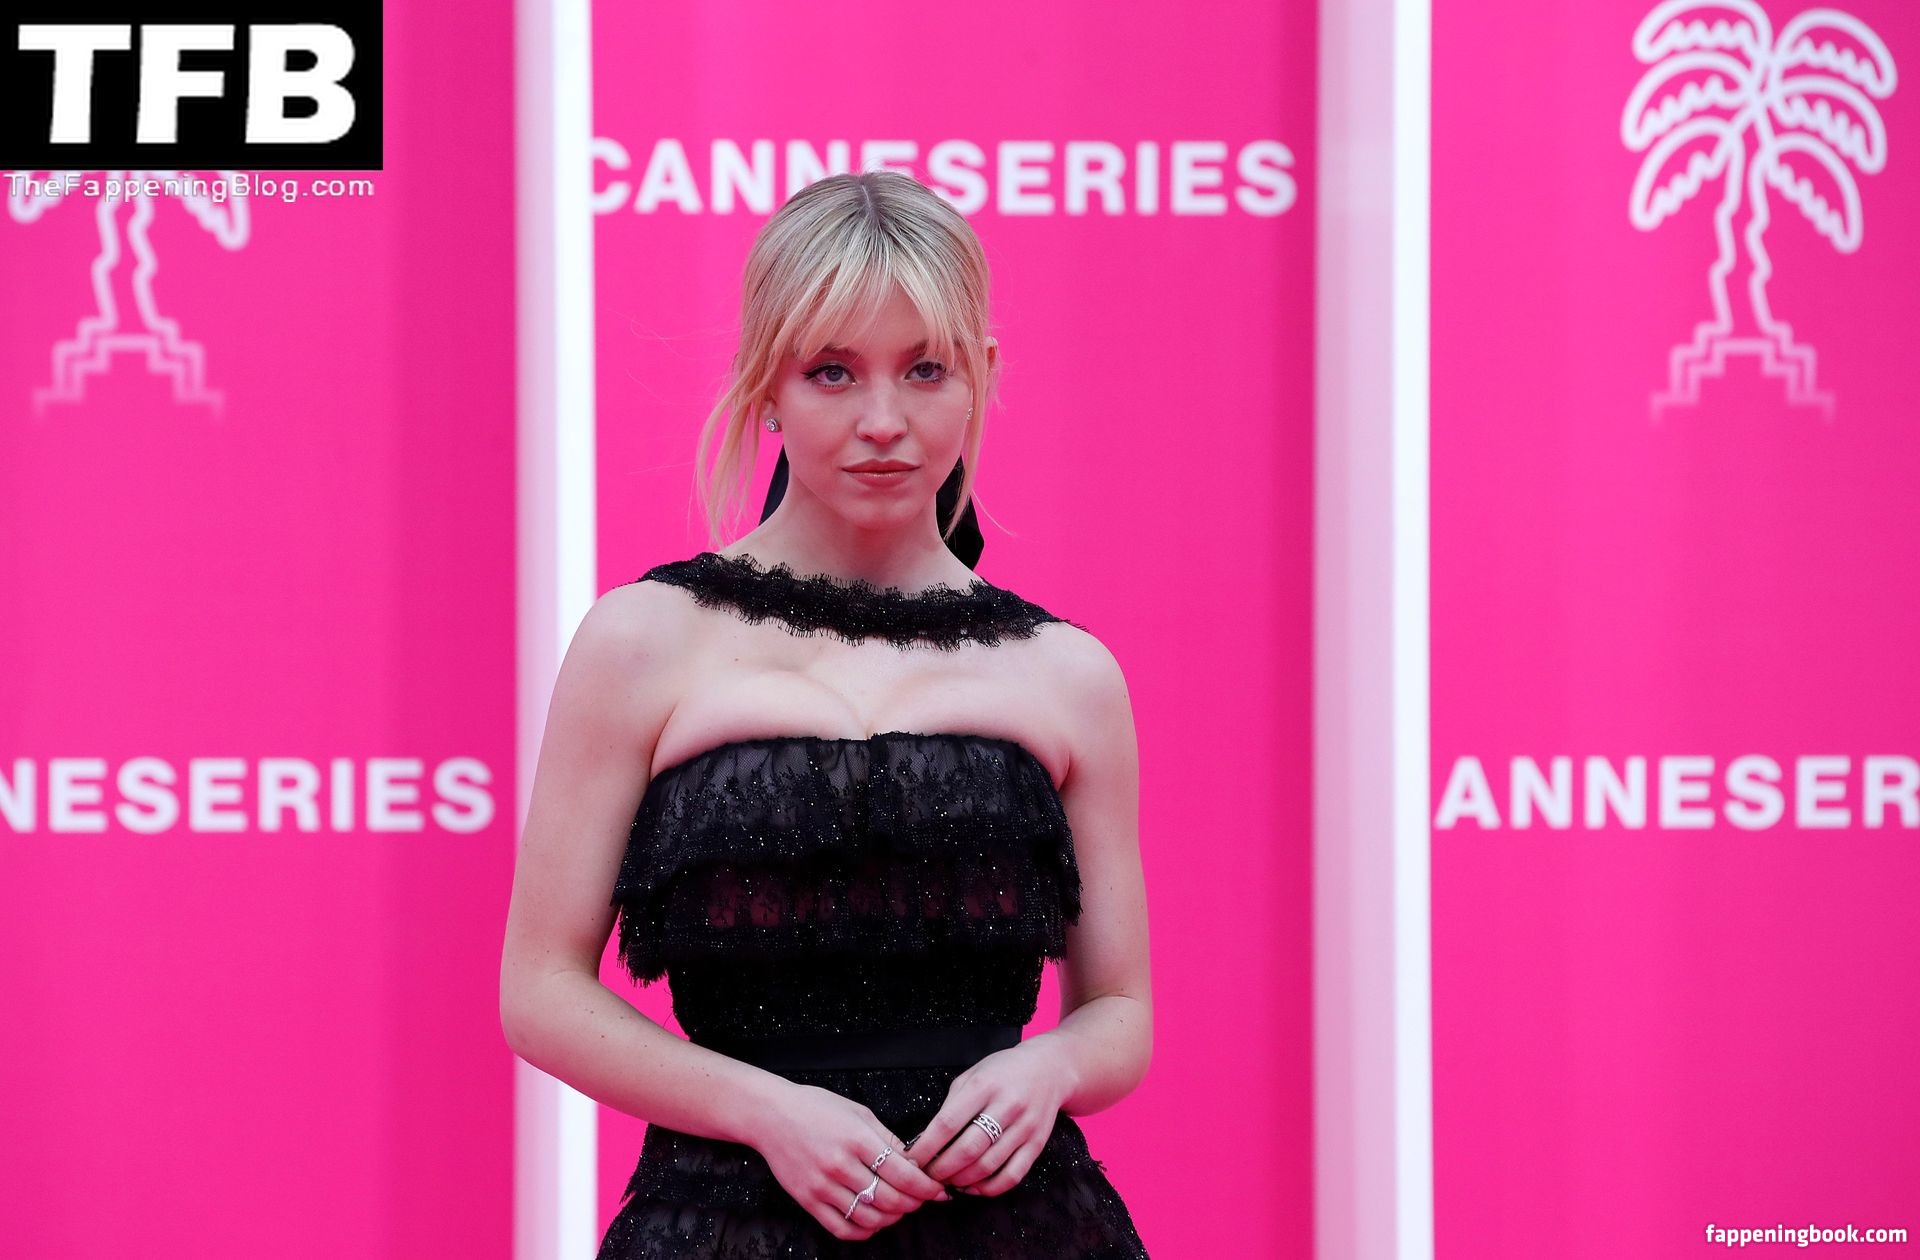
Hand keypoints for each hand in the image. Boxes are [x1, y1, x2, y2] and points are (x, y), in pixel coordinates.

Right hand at [755, 1080, 951, 1240]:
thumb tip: (915, 1162)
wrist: (771, 1116)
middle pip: (890, 1199)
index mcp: (857, 1138)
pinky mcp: (808, 1201)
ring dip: (892, 1218)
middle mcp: (840, 1165)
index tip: (938, 1190)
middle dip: (914, 1204)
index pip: (903, 1174)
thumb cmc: (816, 1108)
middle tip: (922, 1200)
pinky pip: (842, 1228)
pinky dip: (865, 1231)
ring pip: (869, 1217)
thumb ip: (887, 1139)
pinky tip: (874, 1221)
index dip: (926, 1187)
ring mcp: (822, 1186)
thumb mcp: (858, 1112)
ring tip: (900, 1209)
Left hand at [911, 1033, 1076, 1197]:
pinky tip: (973, 1187)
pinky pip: (1012, 1175)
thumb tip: (926, 1140)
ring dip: (961, 1180)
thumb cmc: (1002, 1072)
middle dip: (941, 1169)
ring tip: (947, 1182)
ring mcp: (1025, 1127)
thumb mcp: (972, 1076)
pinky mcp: (1037, 1144)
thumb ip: (950, 1105)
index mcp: (984, 1086)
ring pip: (988, 1166)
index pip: (948, 1123)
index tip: (911, 1159)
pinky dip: (989, 1188)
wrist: (1049, 1069)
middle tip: (927, 1176)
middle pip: (968, 1149)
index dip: (926, 1147)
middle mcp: (1007, 1106)